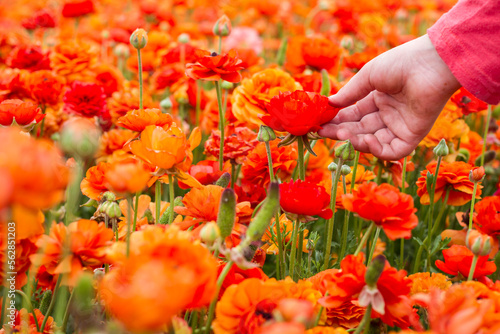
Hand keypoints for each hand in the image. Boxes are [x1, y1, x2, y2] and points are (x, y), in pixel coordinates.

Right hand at [318, 35, 460, 159]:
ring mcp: (400, 126)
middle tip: (324, 132)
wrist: (430, 64)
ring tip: (343, 135)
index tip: (320, 123)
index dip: (337, 120)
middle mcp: (388, 114)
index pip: (354, 115)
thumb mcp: (369, 76)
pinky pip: (392, 151)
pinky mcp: (413, 136)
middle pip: (361, 130)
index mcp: (379, 99)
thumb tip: (329, 104)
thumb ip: (350, 93)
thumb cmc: (401, 63)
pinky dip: (377, 150)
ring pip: (373, 142)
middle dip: (342, 132)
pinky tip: (367, 140)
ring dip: (356, 141)